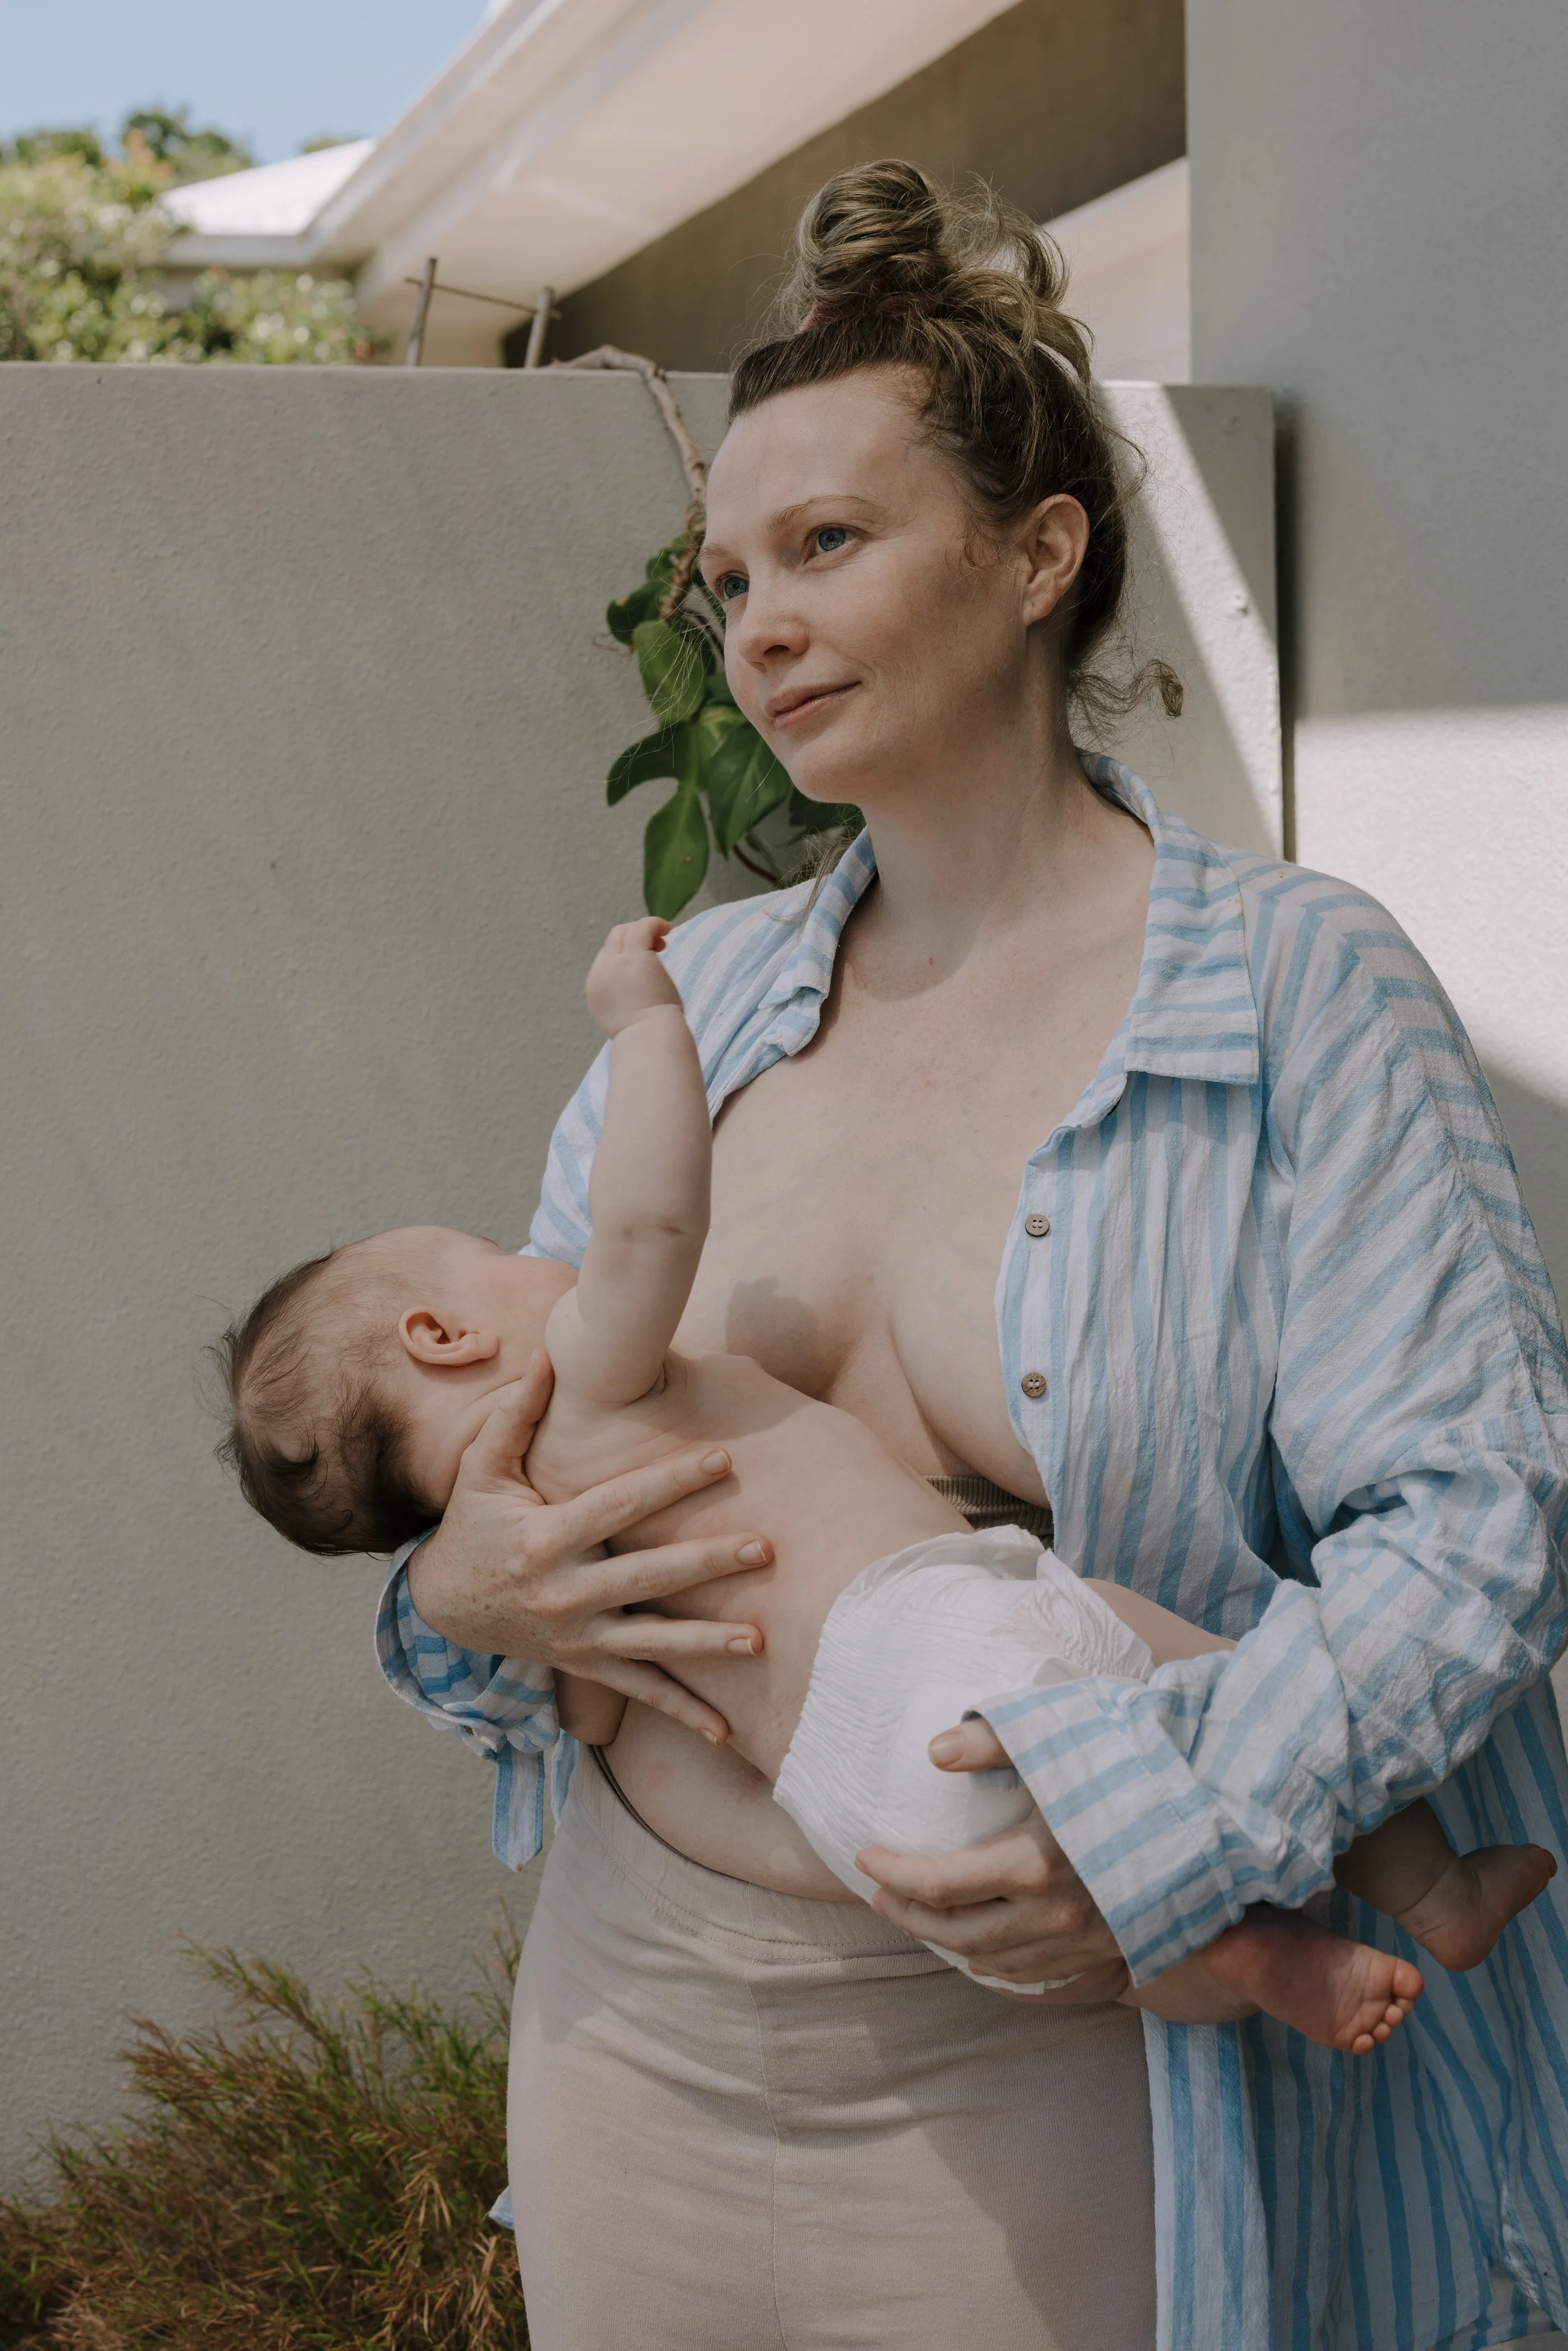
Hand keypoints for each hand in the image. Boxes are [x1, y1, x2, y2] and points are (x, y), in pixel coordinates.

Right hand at [406, 1351, 767, 1745]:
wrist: (443, 1605)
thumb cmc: (473, 1524)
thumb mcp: (482, 1469)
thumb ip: (516, 1415)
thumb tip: (547, 1355)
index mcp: (547, 1537)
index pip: (620, 1504)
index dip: (671, 1480)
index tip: (722, 1458)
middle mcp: (565, 1591)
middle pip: (648, 1574)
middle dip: (707, 1561)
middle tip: (765, 1547)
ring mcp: (577, 1636)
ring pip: (651, 1642)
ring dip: (707, 1643)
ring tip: (760, 1641)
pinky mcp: (585, 1665)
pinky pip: (638, 1691)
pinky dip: (681, 1711)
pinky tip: (725, 1731)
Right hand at [586, 917, 683, 1037]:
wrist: (649, 1040)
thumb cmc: (645, 1036)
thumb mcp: (624, 1019)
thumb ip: (623, 1001)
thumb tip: (636, 994)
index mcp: (596, 989)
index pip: (606, 959)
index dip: (625, 954)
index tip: (645, 960)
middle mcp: (602, 972)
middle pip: (613, 940)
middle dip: (633, 939)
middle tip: (655, 948)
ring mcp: (617, 963)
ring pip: (625, 931)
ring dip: (645, 930)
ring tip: (662, 941)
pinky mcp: (637, 957)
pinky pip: (642, 928)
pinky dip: (654, 923)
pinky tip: (667, 928)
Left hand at [855, 1717, 1126, 1993]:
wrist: (1228, 1814)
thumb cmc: (1142, 1763)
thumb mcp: (1067, 1736)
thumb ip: (996, 1740)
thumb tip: (935, 1752)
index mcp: (1037, 1863)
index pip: (941, 1884)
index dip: (894, 1874)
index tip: (863, 1857)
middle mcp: (1057, 1914)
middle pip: (959, 1932)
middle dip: (909, 1914)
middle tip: (878, 1893)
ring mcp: (1087, 1940)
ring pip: (995, 1960)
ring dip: (946, 1942)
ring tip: (918, 1918)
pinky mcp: (1113, 1950)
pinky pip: (1036, 1974)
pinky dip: (995, 1967)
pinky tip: (980, 1953)